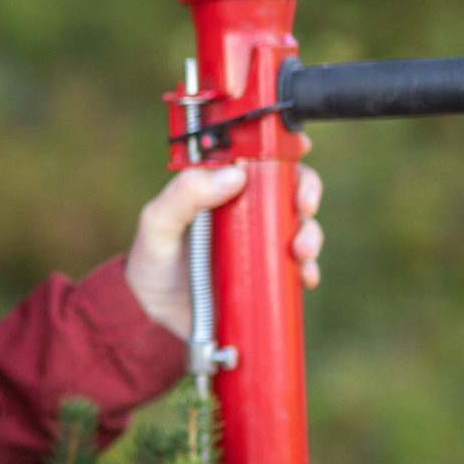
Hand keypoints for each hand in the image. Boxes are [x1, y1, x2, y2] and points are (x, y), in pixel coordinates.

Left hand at [124, 159, 322, 339]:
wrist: (155, 314)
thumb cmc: (153, 260)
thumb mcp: (157, 224)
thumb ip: (183, 194)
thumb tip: (234, 174)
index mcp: (220, 188)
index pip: (256, 159)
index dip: (282, 151)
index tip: (300, 149)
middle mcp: (246, 212)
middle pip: (289, 189)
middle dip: (306, 192)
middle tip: (303, 207)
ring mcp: (260, 245)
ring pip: (301, 228)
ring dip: (311, 234)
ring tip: (301, 251)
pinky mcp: (268, 276)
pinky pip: (299, 269)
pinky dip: (308, 270)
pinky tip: (304, 276)